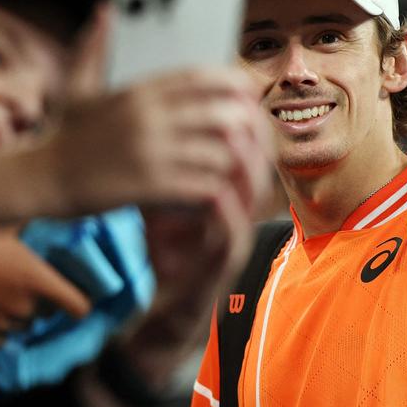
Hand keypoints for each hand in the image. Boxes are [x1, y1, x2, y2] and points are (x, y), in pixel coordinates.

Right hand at [0, 7, 270, 226]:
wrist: (41, 178)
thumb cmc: (63, 134)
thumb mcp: (76, 84)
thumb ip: (95, 45)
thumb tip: (106, 8)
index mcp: (137, 92)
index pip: (200, 76)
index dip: (232, 80)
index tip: (247, 88)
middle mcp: (148, 118)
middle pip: (220, 112)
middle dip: (244, 121)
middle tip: (252, 131)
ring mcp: (151, 153)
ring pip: (219, 151)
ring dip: (232, 159)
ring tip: (237, 164)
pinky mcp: (151, 187)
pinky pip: (204, 185)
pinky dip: (216, 188)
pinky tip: (215, 190)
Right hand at [0, 230, 91, 345]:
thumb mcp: (6, 223)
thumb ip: (30, 225)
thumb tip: (46, 208)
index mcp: (37, 280)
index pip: (79, 307)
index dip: (81, 303)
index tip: (77, 296)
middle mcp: (23, 307)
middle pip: (48, 314)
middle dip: (43, 301)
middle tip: (29, 283)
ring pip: (22, 328)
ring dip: (19, 315)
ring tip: (3, 294)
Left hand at [115, 122, 270, 389]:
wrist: (163, 314)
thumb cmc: (169, 258)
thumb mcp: (164, 207)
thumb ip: (166, 174)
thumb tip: (150, 137)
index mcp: (228, 199)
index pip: (245, 154)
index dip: (242, 124)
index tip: (232, 92)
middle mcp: (237, 218)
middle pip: (255, 170)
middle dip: (252, 137)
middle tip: (242, 107)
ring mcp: (233, 244)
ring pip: (249, 200)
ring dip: (244, 169)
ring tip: (236, 139)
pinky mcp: (222, 271)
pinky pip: (231, 237)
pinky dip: (225, 214)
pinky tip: (217, 193)